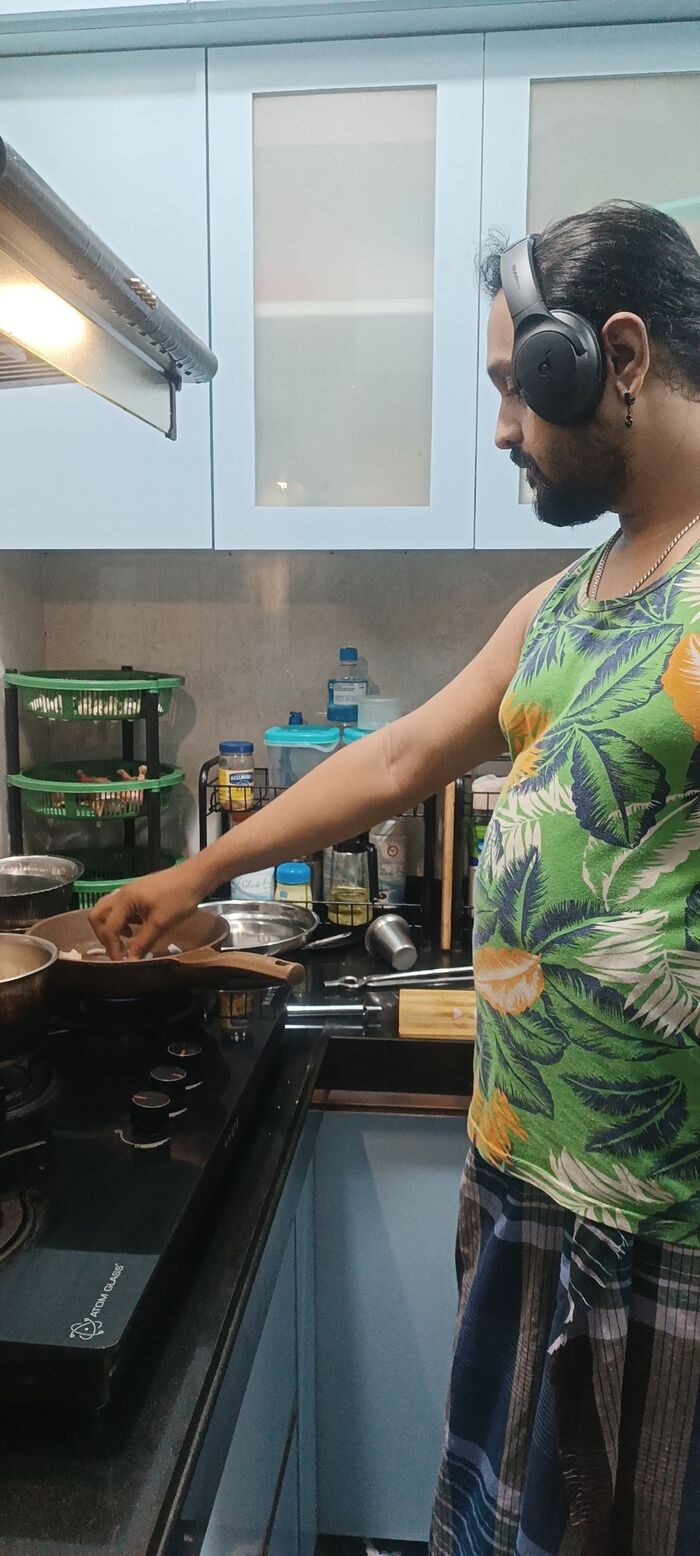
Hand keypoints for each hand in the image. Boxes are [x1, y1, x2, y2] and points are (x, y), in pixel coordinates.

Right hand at [88, 862, 203, 960]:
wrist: (195, 876)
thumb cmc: (179, 898)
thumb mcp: (161, 923)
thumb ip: (142, 942)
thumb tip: (130, 961)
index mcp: (124, 900)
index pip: (109, 928)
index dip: (112, 948)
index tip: (120, 962)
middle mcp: (121, 894)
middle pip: (98, 915)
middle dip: (103, 935)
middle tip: (117, 949)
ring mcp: (128, 891)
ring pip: (107, 910)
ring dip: (111, 927)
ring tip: (127, 939)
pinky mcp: (137, 892)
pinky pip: (120, 908)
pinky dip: (121, 920)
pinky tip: (136, 928)